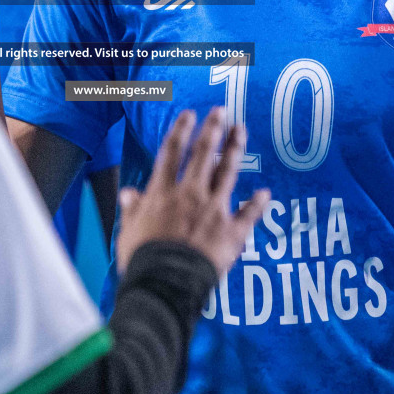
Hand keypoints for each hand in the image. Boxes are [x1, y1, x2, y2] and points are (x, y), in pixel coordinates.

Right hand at [115, 108, 270, 278]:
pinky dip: (257, 204)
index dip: (181, 131)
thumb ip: (132, 210)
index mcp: (163, 193)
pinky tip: (265, 193)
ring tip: (241, 131)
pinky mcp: (232, 231)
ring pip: (228, 173)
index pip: (172, 153)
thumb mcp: (128, 231)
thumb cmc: (143, 259)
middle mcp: (191, 194)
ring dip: (235, 150)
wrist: (167, 282)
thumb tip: (129, 194)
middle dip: (213, 129)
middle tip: (222, 110)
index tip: (189, 115)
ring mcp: (214, 210)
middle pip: (203, 154)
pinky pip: (248, 214)